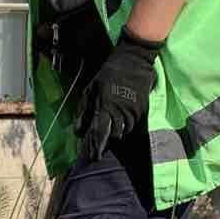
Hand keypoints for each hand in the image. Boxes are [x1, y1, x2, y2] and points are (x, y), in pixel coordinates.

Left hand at [75, 27, 163, 161]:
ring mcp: (133, 111)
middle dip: (105, 143)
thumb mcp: (90, 90)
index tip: (91, 157)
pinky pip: (132, 125)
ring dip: (115, 135)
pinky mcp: (142, 110)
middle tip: (97, 150)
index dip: (94, 147)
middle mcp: (120, 112)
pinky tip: (119, 127)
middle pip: (112, 136)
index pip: (98, 133)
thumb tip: (78, 131)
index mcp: (105, 107)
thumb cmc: (108, 75)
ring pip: (123, 132)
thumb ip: (84, 112)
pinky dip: (124, 128)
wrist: (134, 61)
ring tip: (108, 138)